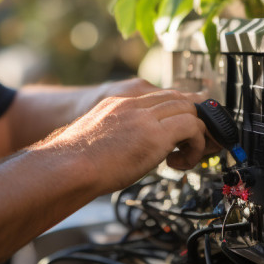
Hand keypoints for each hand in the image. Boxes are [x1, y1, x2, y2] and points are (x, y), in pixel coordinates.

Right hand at [36, 88, 218, 194]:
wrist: (68, 167)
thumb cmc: (75, 163)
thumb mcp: (98, 138)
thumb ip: (119, 135)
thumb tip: (134, 150)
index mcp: (117, 103)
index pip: (160, 96)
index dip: (178, 111)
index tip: (184, 130)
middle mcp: (132, 103)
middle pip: (179, 98)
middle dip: (193, 119)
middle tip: (193, 144)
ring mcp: (144, 115)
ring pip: (189, 110)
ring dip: (195, 135)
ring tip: (184, 157)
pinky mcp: (156, 134)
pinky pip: (192, 128)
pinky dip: (195, 146)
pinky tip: (178, 164)